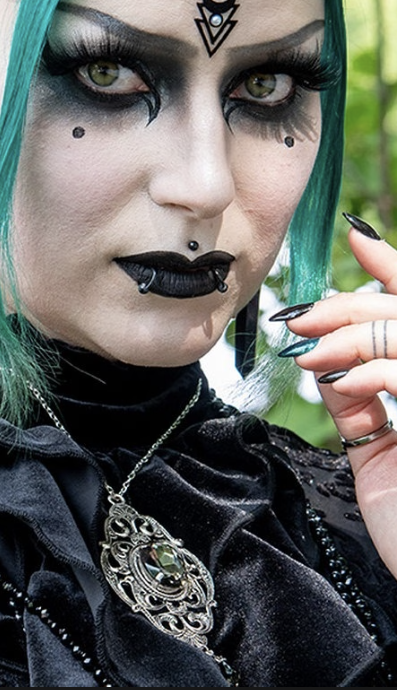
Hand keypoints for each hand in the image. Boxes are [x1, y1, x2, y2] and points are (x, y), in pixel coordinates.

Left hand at [280, 218, 396, 578]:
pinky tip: (335, 379)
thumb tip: (324, 357)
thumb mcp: (379, 451)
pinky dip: (366, 371)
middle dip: (352, 304)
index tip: (356, 238)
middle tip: (302, 314)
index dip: (393, 269)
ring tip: (307, 345)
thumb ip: (362, 400)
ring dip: (350, 332)